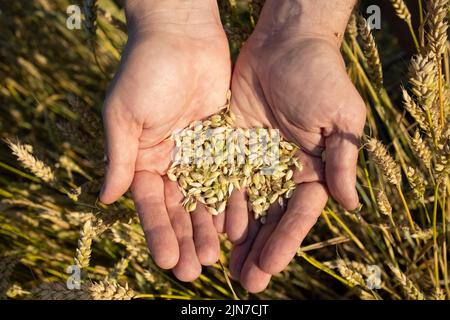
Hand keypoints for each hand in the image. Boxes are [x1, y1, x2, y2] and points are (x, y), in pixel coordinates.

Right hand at [99, 0, 230, 281]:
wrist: (182, 36)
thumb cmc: (145, 71)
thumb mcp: (124, 115)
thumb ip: (120, 158)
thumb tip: (107, 200)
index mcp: (144, 158)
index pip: (150, 204)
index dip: (158, 233)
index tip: (165, 261)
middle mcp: (171, 161)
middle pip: (178, 209)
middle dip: (185, 239)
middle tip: (193, 271)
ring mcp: (199, 154)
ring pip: (205, 199)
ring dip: (208, 228)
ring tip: (216, 257)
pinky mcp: (224, 142)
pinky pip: (229, 176)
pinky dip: (231, 201)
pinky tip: (238, 225)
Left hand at [226, 0, 364, 291]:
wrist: (284, 43)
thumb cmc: (320, 76)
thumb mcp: (340, 117)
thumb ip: (343, 161)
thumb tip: (349, 205)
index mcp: (313, 170)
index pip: (298, 215)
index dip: (284, 242)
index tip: (269, 268)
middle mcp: (282, 171)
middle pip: (269, 219)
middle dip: (257, 250)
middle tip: (244, 281)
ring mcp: (254, 161)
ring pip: (244, 206)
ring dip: (233, 237)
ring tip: (221, 264)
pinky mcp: (230, 147)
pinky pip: (221, 180)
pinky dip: (214, 204)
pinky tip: (206, 227)